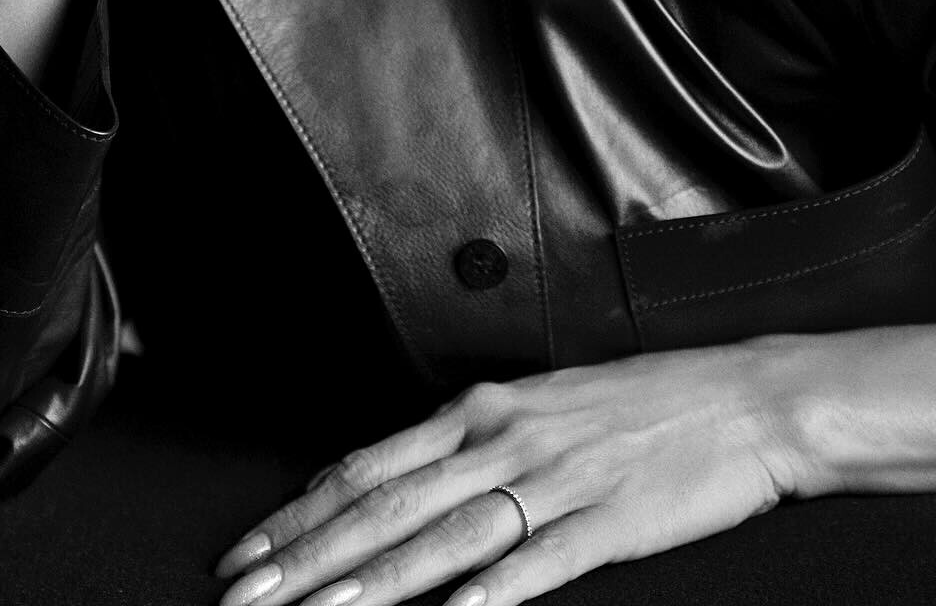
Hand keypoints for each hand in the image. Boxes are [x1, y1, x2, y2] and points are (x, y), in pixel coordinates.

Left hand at [213, 340, 812, 605]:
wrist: (739, 399)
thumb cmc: (633, 405)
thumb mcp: (532, 406)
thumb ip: (462, 444)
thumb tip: (391, 479)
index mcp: (477, 410)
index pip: (365, 466)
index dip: (298, 513)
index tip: (245, 554)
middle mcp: (501, 439)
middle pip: (385, 505)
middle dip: (308, 556)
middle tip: (245, 596)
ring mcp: (553, 479)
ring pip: (444, 536)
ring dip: (374, 583)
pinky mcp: (607, 520)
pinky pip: (539, 562)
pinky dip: (491, 594)